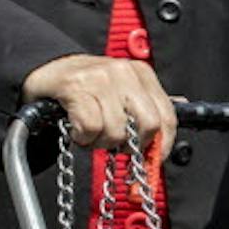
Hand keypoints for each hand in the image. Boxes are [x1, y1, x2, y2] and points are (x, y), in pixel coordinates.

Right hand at [23, 54, 175, 152]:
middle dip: (132, 145)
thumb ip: (149, 102)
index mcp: (142, 74)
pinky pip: (90, 126)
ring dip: (102, 142)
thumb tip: (180, 110)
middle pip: (148, 125)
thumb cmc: (88, 86)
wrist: (48, 69)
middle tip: (115, 144)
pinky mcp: (75, 88)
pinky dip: (83, 137)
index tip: (153, 160)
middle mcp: (124, 73)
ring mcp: (100, 78)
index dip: (163, 145)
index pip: (167, 116)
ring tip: (92, 133)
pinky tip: (78, 129)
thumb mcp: (124, 90)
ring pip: (117, 130)